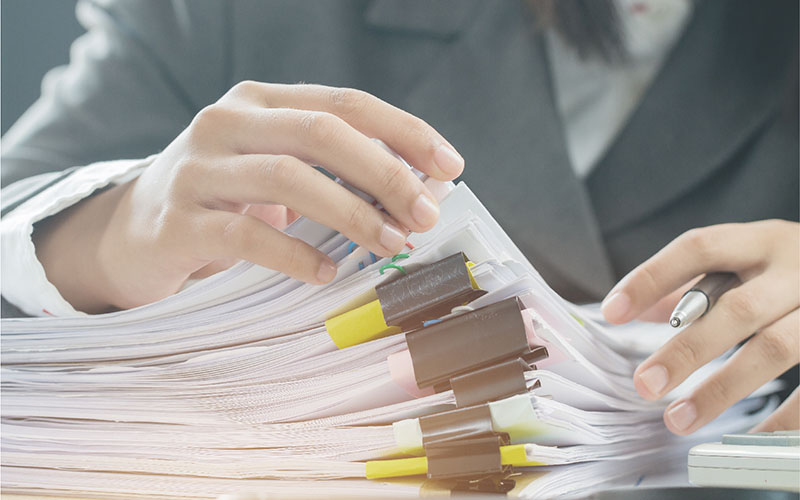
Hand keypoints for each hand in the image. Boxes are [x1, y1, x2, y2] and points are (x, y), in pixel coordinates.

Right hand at [34, 82, 463, 312]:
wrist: (135, 233)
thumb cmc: (225, 201)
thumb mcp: (278, 171)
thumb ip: (335, 172)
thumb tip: (418, 194)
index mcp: (262, 100)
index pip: (346, 103)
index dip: (405, 132)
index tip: (450, 168)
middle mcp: (228, 121)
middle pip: (322, 132)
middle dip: (386, 173)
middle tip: (425, 214)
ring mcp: (199, 168)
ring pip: (289, 177)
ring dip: (352, 212)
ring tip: (391, 243)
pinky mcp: (179, 220)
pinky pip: (247, 235)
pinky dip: (295, 254)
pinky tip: (326, 271)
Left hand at [601, 220, 798, 434]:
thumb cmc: (792, 270)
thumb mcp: (750, 260)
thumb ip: (698, 283)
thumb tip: (636, 309)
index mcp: (761, 241)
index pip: (698, 248)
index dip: (651, 277)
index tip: (612, 312)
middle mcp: (796, 268)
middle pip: (736, 308)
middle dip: (686, 350)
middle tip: (646, 384)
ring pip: (775, 348)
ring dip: (722, 388)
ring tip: (680, 419)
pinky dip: (782, 418)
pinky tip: (748, 438)